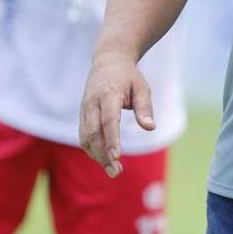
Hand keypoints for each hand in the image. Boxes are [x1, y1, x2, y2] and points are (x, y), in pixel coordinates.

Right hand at [79, 52, 155, 176]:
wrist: (108, 61)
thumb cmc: (129, 77)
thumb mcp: (142, 87)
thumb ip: (145, 108)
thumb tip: (150, 128)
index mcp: (108, 94)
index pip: (108, 120)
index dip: (112, 139)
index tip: (117, 157)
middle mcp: (92, 103)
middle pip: (94, 133)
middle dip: (103, 154)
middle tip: (117, 172)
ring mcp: (84, 109)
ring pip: (85, 137)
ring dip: (97, 156)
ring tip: (113, 170)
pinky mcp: (82, 115)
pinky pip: (84, 136)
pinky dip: (92, 150)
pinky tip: (104, 159)